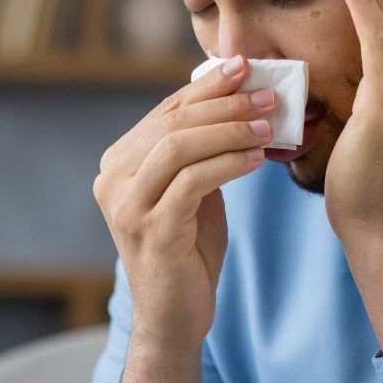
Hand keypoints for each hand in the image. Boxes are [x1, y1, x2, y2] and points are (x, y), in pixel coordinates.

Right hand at [93, 55, 277, 352]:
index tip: (245, 66)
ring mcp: (127, 205)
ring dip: (230, 130)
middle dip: (225, 103)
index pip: (166, 111)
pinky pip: (194, 181)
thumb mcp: (192, 190)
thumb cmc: (188, 250)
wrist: (174, 316)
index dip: (207, 86)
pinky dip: (229, 164)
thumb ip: (200, 150)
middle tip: (268, 95)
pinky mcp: (151, 230)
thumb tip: (239, 99)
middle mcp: (112, 179)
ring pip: (179, 146)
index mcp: (118, 163)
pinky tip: (258, 159)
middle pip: (172, 122)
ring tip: (270, 127)